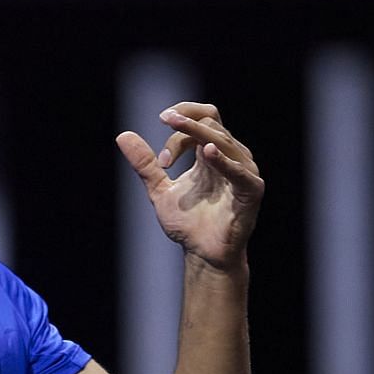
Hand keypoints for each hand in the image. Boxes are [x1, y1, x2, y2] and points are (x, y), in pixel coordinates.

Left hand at [117, 102, 263, 270]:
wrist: (202, 254)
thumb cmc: (187, 223)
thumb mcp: (159, 189)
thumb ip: (145, 164)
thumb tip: (122, 135)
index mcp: (210, 153)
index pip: (200, 119)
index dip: (178, 125)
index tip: (160, 153)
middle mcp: (228, 157)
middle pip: (211, 122)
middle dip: (185, 125)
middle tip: (164, 123)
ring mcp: (242, 171)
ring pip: (223, 139)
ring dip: (198, 134)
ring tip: (175, 146)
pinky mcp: (251, 190)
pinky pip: (239, 170)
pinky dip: (223, 160)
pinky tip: (207, 152)